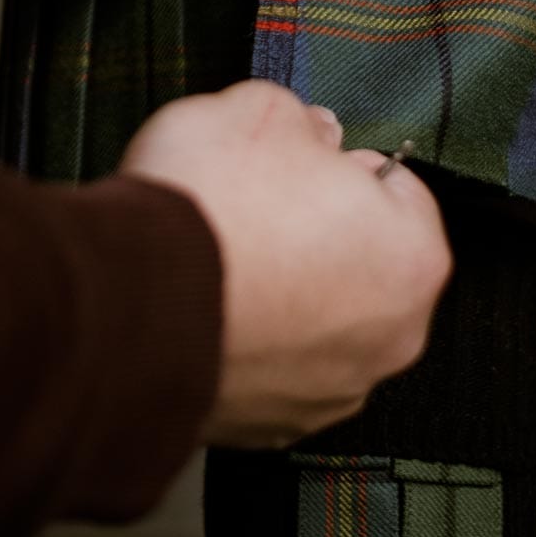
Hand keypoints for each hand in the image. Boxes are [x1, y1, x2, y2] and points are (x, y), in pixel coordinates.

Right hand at [118, 80, 451, 446]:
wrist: (124, 306)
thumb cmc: (206, 212)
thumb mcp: (258, 111)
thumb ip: (303, 118)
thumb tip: (310, 131)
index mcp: (411, 256)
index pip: (398, 191)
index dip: (343, 166)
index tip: (303, 163)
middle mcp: (390, 338)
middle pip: (363, 263)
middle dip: (318, 234)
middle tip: (258, 206)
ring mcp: (332, 390)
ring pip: (319, 322)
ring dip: (284, 293)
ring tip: (223, 259)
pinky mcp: (274, 425)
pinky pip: (274, 368)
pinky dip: (250, 342)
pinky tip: (209, 308)